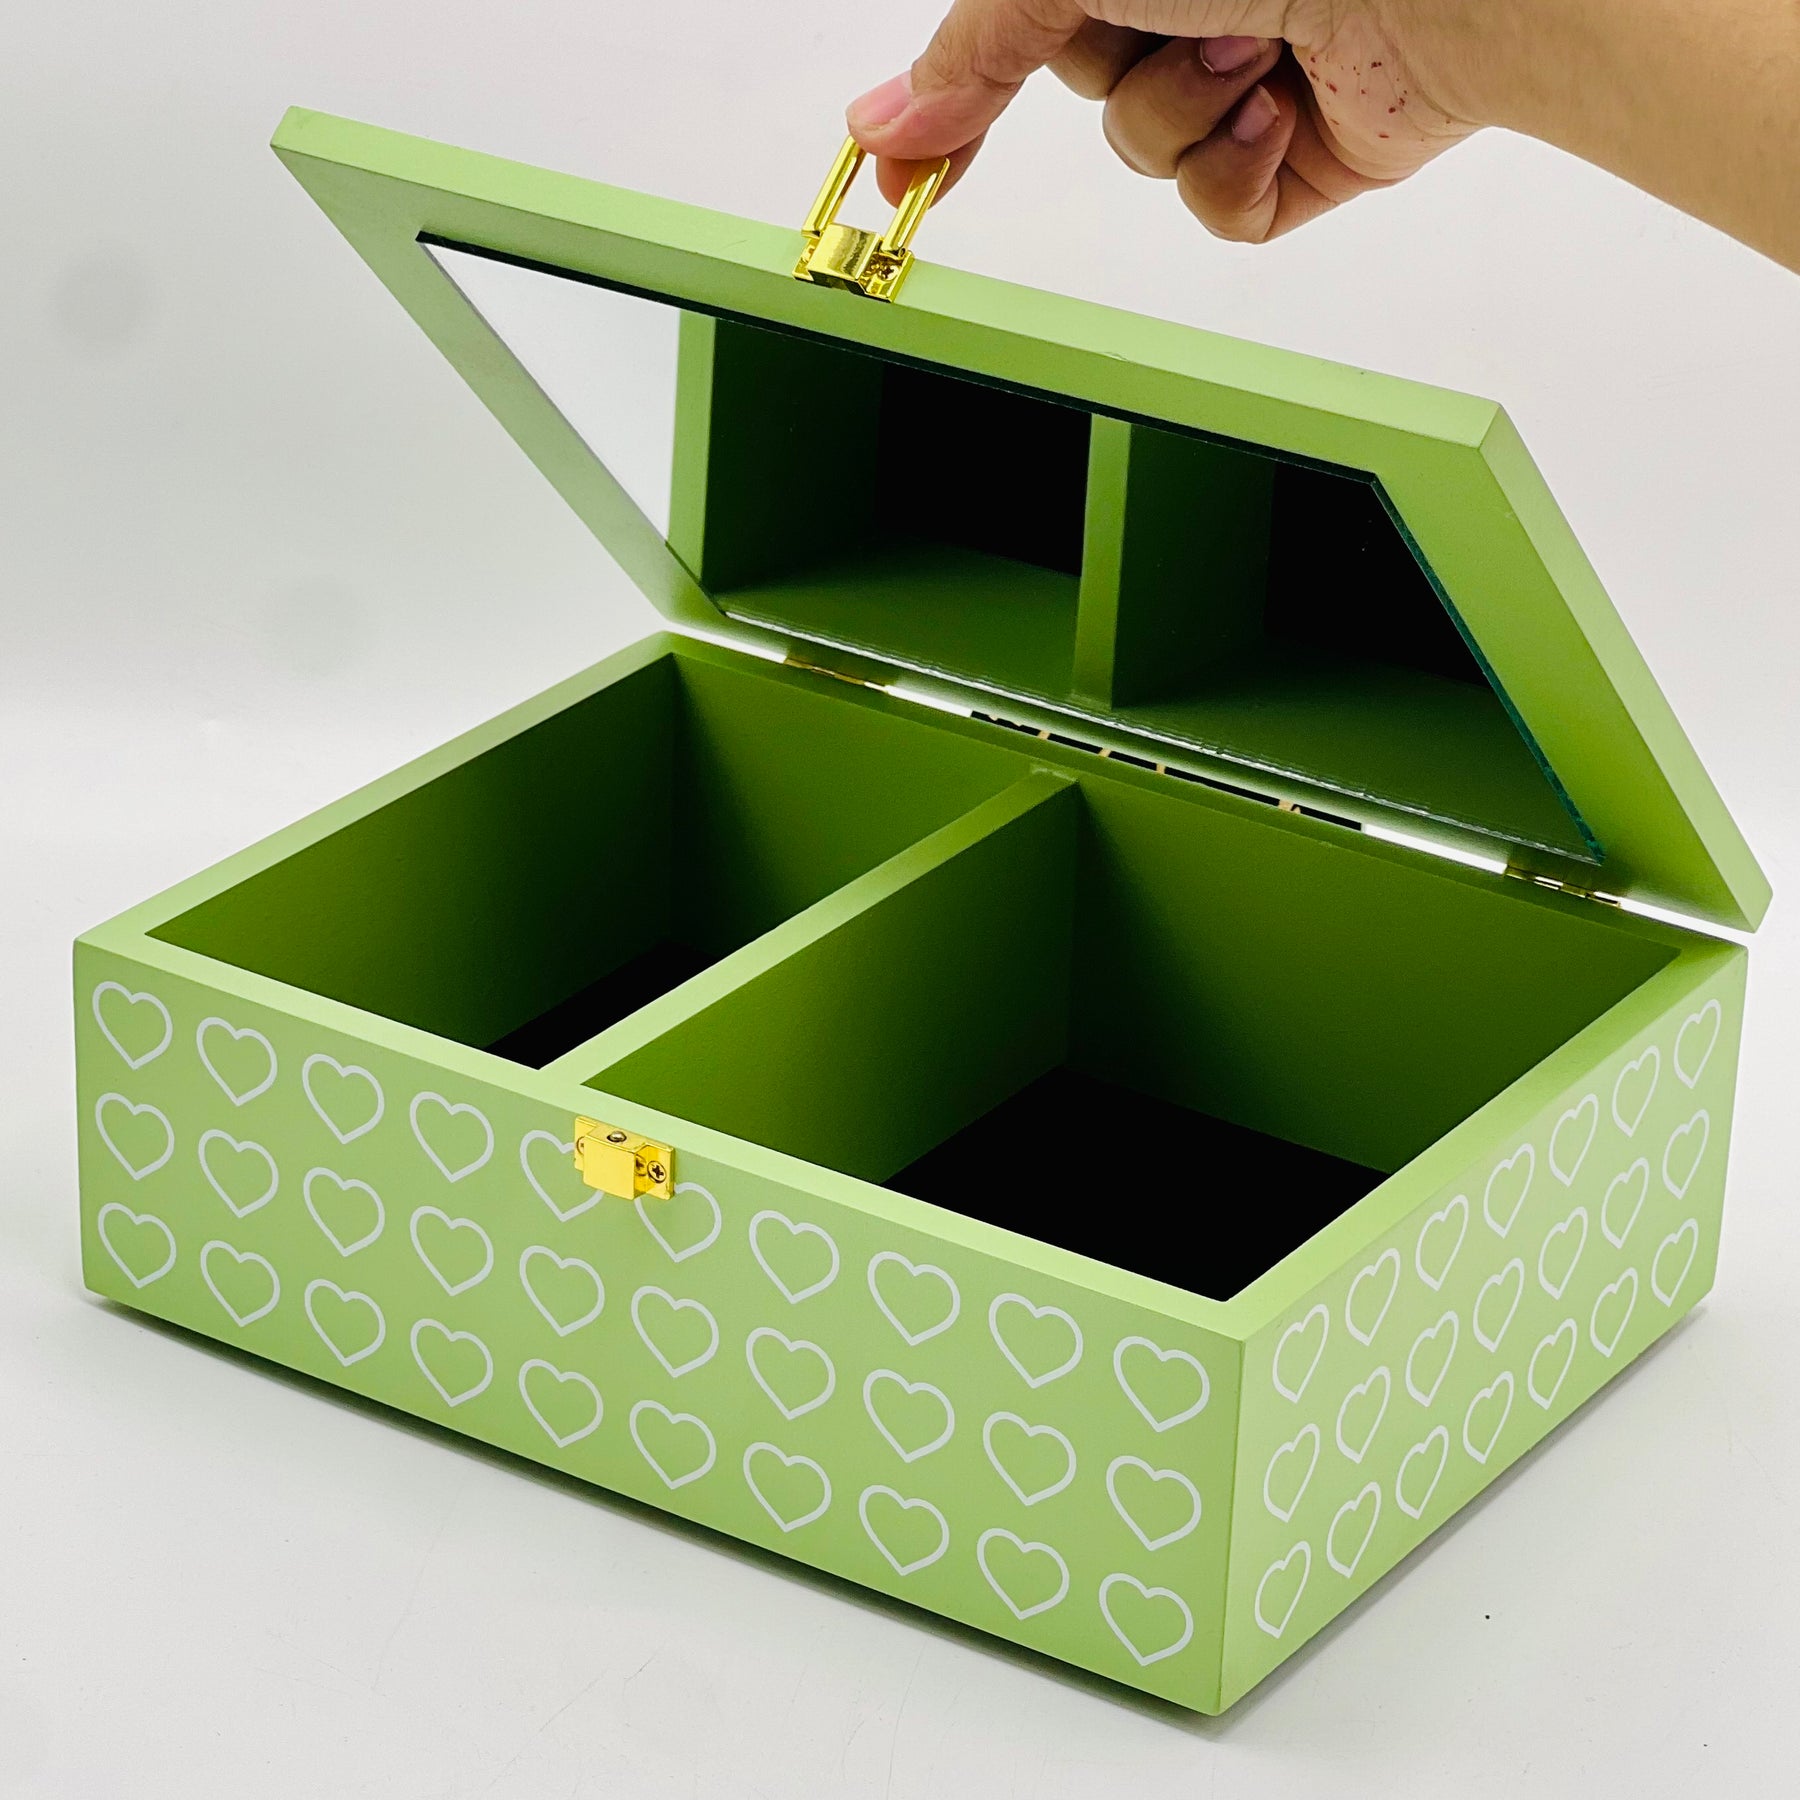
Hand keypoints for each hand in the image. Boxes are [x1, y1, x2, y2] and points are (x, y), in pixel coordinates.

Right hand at [846, 2, 1479, 243]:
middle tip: (1180, 3)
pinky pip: (1218, 210)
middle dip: (1114, 56)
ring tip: (1255, 45)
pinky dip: (1240, 171)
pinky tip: (1287, 107)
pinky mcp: (1299, 155)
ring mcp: (1246, 77)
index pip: (1016, 33)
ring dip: (1184, 111)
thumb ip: (978, 46)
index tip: (903, 168)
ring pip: (1144, 154)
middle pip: (1077, 83)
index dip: (955, 103)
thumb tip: (888, 120)